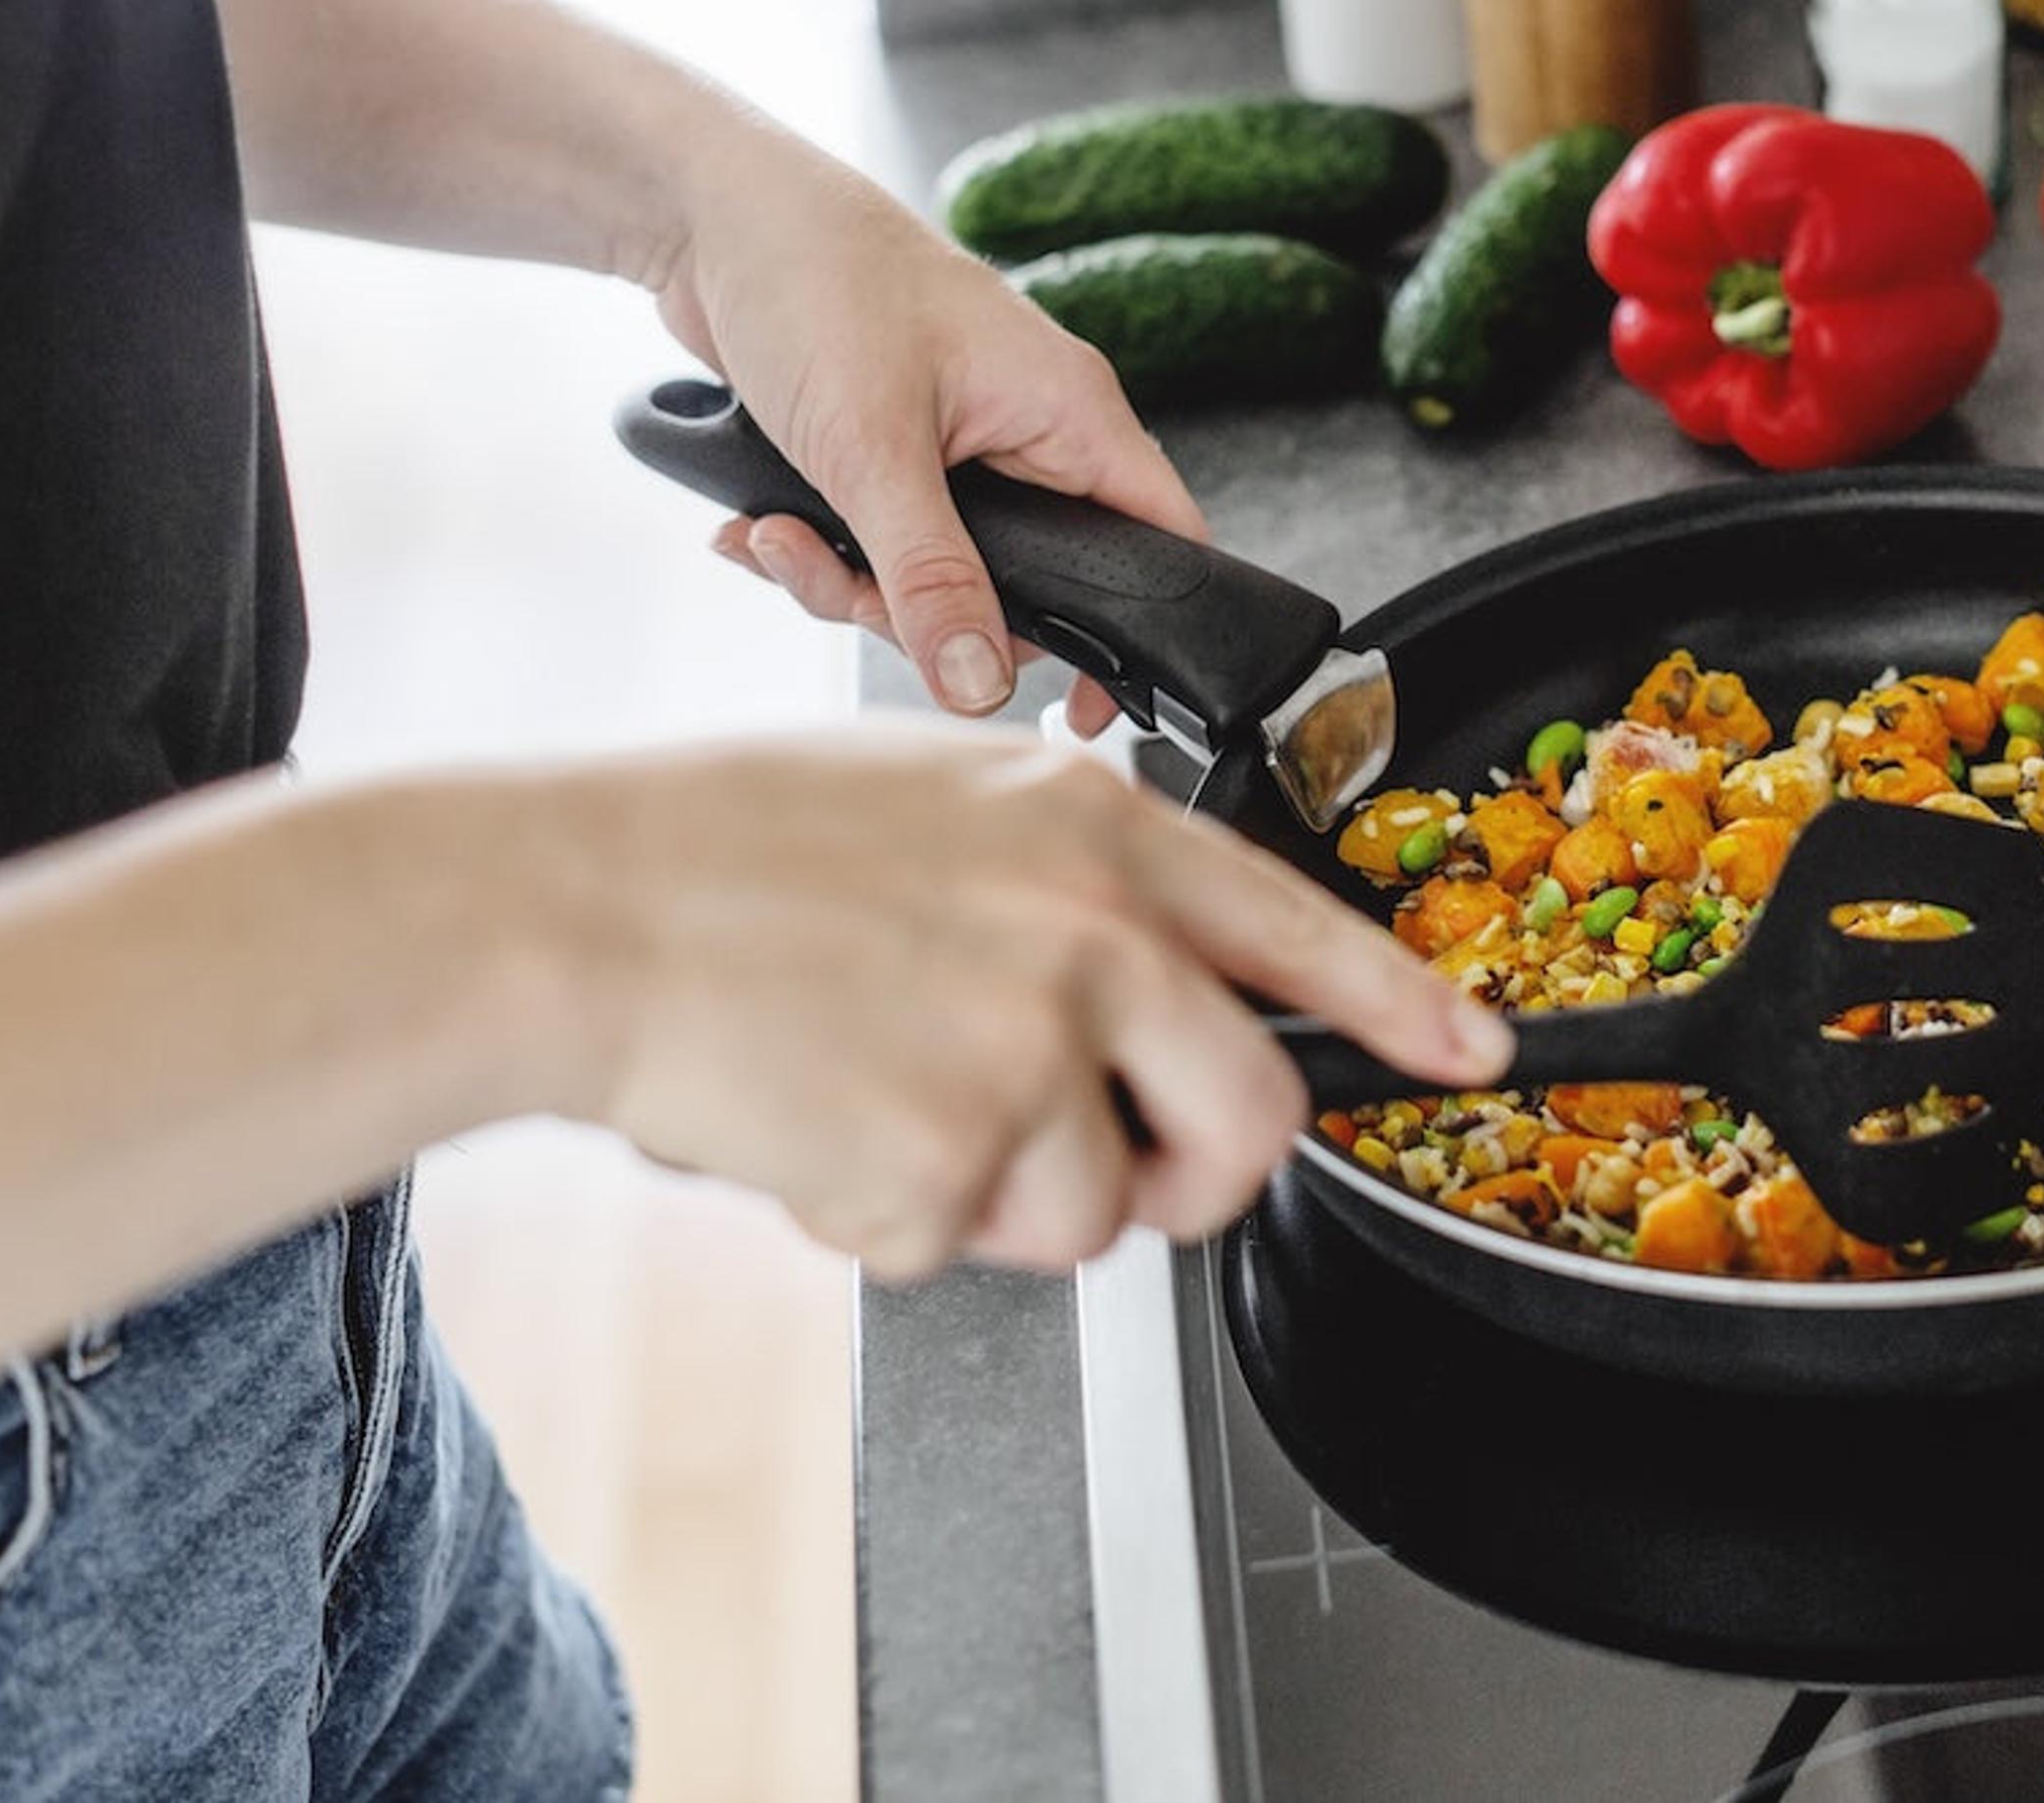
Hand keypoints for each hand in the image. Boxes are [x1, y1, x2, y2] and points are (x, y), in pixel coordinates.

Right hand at [512, 726, 1511, 1275]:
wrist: (573, 907)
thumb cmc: (720, 848)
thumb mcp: (936, 800)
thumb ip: (1067, 873)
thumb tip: (1154, 967)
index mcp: (1094, 832)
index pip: (1297, 929)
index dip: (1399, 1006)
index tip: (1470, 1052)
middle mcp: (1088, 932)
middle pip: (1247, 1117)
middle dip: (1196, 1176)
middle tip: (1121, 1172)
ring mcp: (1026, 1047)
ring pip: (1089, 1210)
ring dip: (992, 1194)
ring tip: (873, 1093)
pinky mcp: (948, 1155)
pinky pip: (957, 1243)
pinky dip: (882, 1217)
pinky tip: (810, 1120)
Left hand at [648, 123, 1191, 722]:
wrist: (706, 212)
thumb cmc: (814, 279)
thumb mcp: (871, 451)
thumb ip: (931, 578)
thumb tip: (981, 687)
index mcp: (1068, 413)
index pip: (1160, 541)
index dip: (1137, 636)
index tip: (1078, 709)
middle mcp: (1026, 431)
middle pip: (1026, 583)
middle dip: (925, 610)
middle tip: (853, 591)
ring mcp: (957, 442)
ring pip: (934, 572)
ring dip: (844, 579)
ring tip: (772, 534)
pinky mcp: (888, 449)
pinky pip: (875, 542)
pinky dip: (813, 548)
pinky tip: (752, 523)